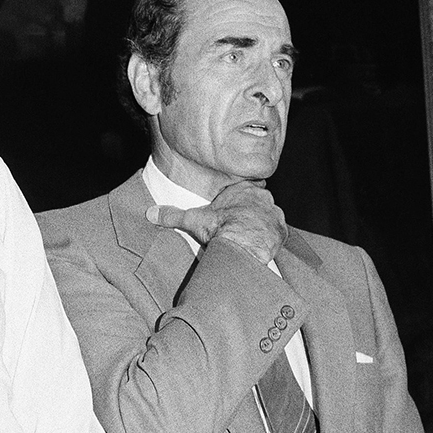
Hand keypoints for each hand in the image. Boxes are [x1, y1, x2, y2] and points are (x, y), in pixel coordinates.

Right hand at [145, 181, 286, 264]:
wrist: (242, 244)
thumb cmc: (219, 228)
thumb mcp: (192, 220)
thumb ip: (172, 215)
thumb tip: (150, 213)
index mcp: (242, 189)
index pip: (245, 188)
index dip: (239, 198)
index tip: (233, 209)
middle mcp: (262, 198)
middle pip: (259, 201)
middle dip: (252, 211)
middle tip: (239, 224)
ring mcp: (274, 213)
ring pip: (270, 216)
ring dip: (262, 224)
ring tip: (249, 237)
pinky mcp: (281, 230)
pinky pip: (278, 232)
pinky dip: (271, 237)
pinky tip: (260, 245)